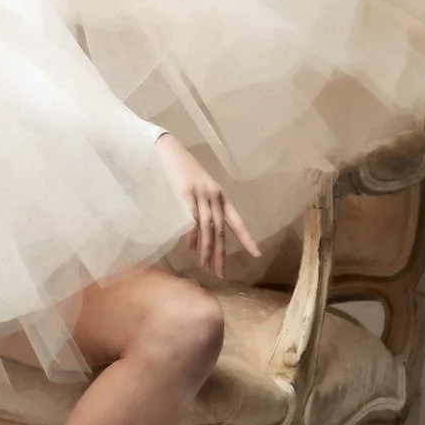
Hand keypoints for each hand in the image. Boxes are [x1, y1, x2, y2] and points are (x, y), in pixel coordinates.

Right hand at [154, 133, 259, 278]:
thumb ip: (203, 209)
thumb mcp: (199, 188)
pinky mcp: (185, 193)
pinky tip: (192, 248)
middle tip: (220, 274)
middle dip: (221, 254)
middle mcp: (214, 196)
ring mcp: (200, 194)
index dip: (247, 238)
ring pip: (208, 227)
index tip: (256, 255)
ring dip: (207, 249)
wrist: (168, 150)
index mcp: (220, 196)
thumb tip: (200, 237)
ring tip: (205, 266)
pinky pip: (192, 219)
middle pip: (221, 230)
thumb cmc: (182, 171)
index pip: (237, 221)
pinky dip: (193, 235)